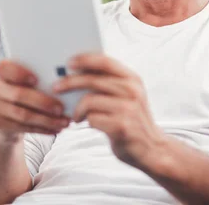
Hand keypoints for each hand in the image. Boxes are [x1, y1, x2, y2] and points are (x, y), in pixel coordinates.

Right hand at [0, 59, 71, 143]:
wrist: (7, 117)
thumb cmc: (26, 92)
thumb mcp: (29, 82)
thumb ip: (41, 77)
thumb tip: (67, 79)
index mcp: (3, 71)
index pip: (5, 67)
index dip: (20, 73)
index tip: (36, 80)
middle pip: (19, 95)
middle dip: (43, 102)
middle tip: (61, 108)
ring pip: (23, 114)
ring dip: (47, 120)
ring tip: (64, 122)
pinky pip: (23, 127)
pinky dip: (42, 129)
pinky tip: (56, 129)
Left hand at [52, 53, 166, 168]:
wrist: (151, 148)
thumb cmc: (132, 119)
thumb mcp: (128, 96)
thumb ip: (109, 83)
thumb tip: (76, 72)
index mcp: (133, 79)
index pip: (105, 61)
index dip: (84, 59)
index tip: (68, 62)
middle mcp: (132, 91)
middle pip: (92, 80)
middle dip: (70, 82)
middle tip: (56, 87)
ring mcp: (128, 109)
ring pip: (89, 100)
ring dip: (77, 109)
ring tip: (76, 116)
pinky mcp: (121, 126)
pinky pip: (92, 119)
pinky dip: (86, 121)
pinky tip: (86, 124)